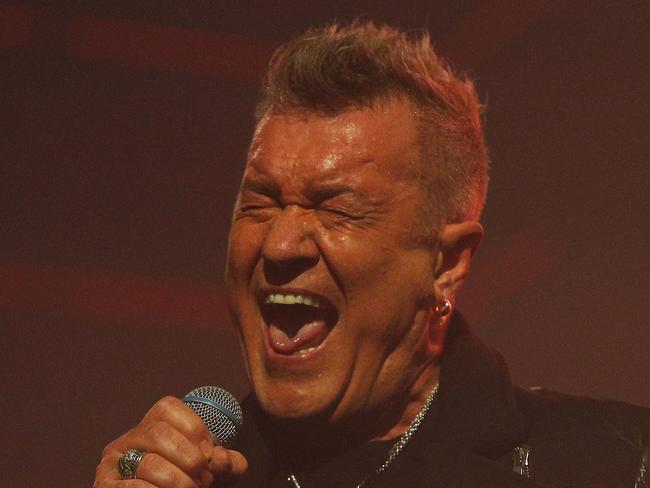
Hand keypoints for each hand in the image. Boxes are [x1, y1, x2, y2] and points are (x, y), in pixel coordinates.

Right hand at [94, 396, 247, 486]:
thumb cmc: (192, 483)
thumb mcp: (213, 469)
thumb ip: (226, 461)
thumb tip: (220, 458)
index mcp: (155, 423)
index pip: (168, 408)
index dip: (194, 428)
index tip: (210, 453)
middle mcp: (131, 437)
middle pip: (160, 434)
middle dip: (189, 459)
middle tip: (205, 479)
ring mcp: (114, 462)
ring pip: (149, 464)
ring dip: (178, 481)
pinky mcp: (105, 485)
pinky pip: (131, 487)